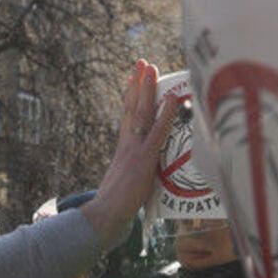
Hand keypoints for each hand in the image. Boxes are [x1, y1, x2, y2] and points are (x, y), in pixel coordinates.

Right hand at [80, 59, 180, 245]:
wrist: (105, 214)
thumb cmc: (115, 206)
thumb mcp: (126, 184)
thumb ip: (134, 175)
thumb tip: (143, 177)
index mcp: (122, 149)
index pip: (128, 117)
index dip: (131, 97)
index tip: (134, 78)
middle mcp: (127, 144)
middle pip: (133, 108)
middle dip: (138, 84)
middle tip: (142, 62)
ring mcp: (135, 149)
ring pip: (142, 113)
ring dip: (147, 89)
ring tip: (151, 68)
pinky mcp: (144, 159)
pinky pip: (158, 132)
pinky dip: (166, 114)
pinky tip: (173, 99)